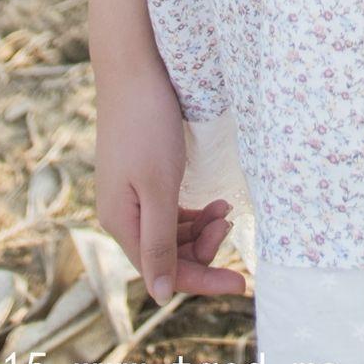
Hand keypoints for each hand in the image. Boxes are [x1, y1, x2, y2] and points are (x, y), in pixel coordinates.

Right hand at [94, 56, 247, 300]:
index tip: (243, 284)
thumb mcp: (159, 187)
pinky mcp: (140, 177)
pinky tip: (214, 202)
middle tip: (230, 219)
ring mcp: (129, 195)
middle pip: (168, 255)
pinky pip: (168, 212)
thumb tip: (162, 296)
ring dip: (202, 229)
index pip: (164, 272)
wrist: (133, 68)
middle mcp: (120, 215)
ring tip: (226, 208)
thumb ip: (160, 242)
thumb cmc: (147, 125)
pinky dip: (193, 213)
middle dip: (204, 247)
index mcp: (120, 223)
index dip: (204, 280)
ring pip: (171, 233)